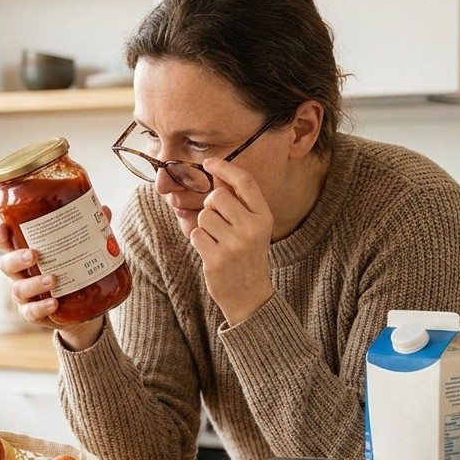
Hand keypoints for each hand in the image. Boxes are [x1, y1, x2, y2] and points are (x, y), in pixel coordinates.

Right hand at [0, 220, 104, 349]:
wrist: (82, 309)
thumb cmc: (73, 271)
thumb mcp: (79, 250)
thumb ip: (89, 230)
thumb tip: (104, 211)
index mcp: (26, 253)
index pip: (6, 242)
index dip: (0, 235)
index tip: (3, 227)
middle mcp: (21, 274)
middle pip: (7, 265)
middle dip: (16, 258)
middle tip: (34, 254)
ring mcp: (26, 296)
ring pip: (19, 289)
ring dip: (34, 283)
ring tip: (53, 280)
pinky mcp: (35, 313)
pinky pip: (32, 312)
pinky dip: (41, 307)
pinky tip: (53, 303)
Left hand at [190, 158, 274, 324]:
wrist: (250, 296)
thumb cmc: (247, 256)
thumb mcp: (252, 227)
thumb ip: (238, 203)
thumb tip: (217, 176)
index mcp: (264, 216)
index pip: (244, 182)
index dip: (224, 168)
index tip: (209, 163)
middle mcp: (252, 228)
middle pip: (217, 196)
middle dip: (210, 206)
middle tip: (218, 223)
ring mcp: (234, 244)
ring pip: (204, 216)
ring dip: (204, 226)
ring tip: (217, 241)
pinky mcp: (216, 259)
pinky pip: (195, 234)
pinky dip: (198, 241)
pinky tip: (211, 252)